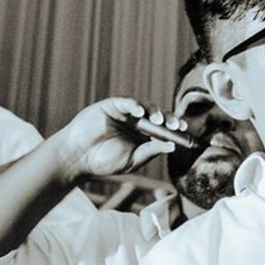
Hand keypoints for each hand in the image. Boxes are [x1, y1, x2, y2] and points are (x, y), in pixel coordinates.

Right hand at [51, 97, 180, 182]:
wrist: (79, 157)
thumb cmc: (104, 161)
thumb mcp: (132, 160)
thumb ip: (150, 152)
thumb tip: (172, 147)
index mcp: (144, 136)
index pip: (164, 130)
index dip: (175, 130)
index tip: (185, 133)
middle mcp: (137, 123)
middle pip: (159, 117)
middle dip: (169, 120)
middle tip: (176, 125)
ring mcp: (126, 113)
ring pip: (145, 108)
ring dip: (154, 112)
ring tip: (159, 121)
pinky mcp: (112, 106)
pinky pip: (127, 103)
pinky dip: (134, 106)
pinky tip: (139, 113)